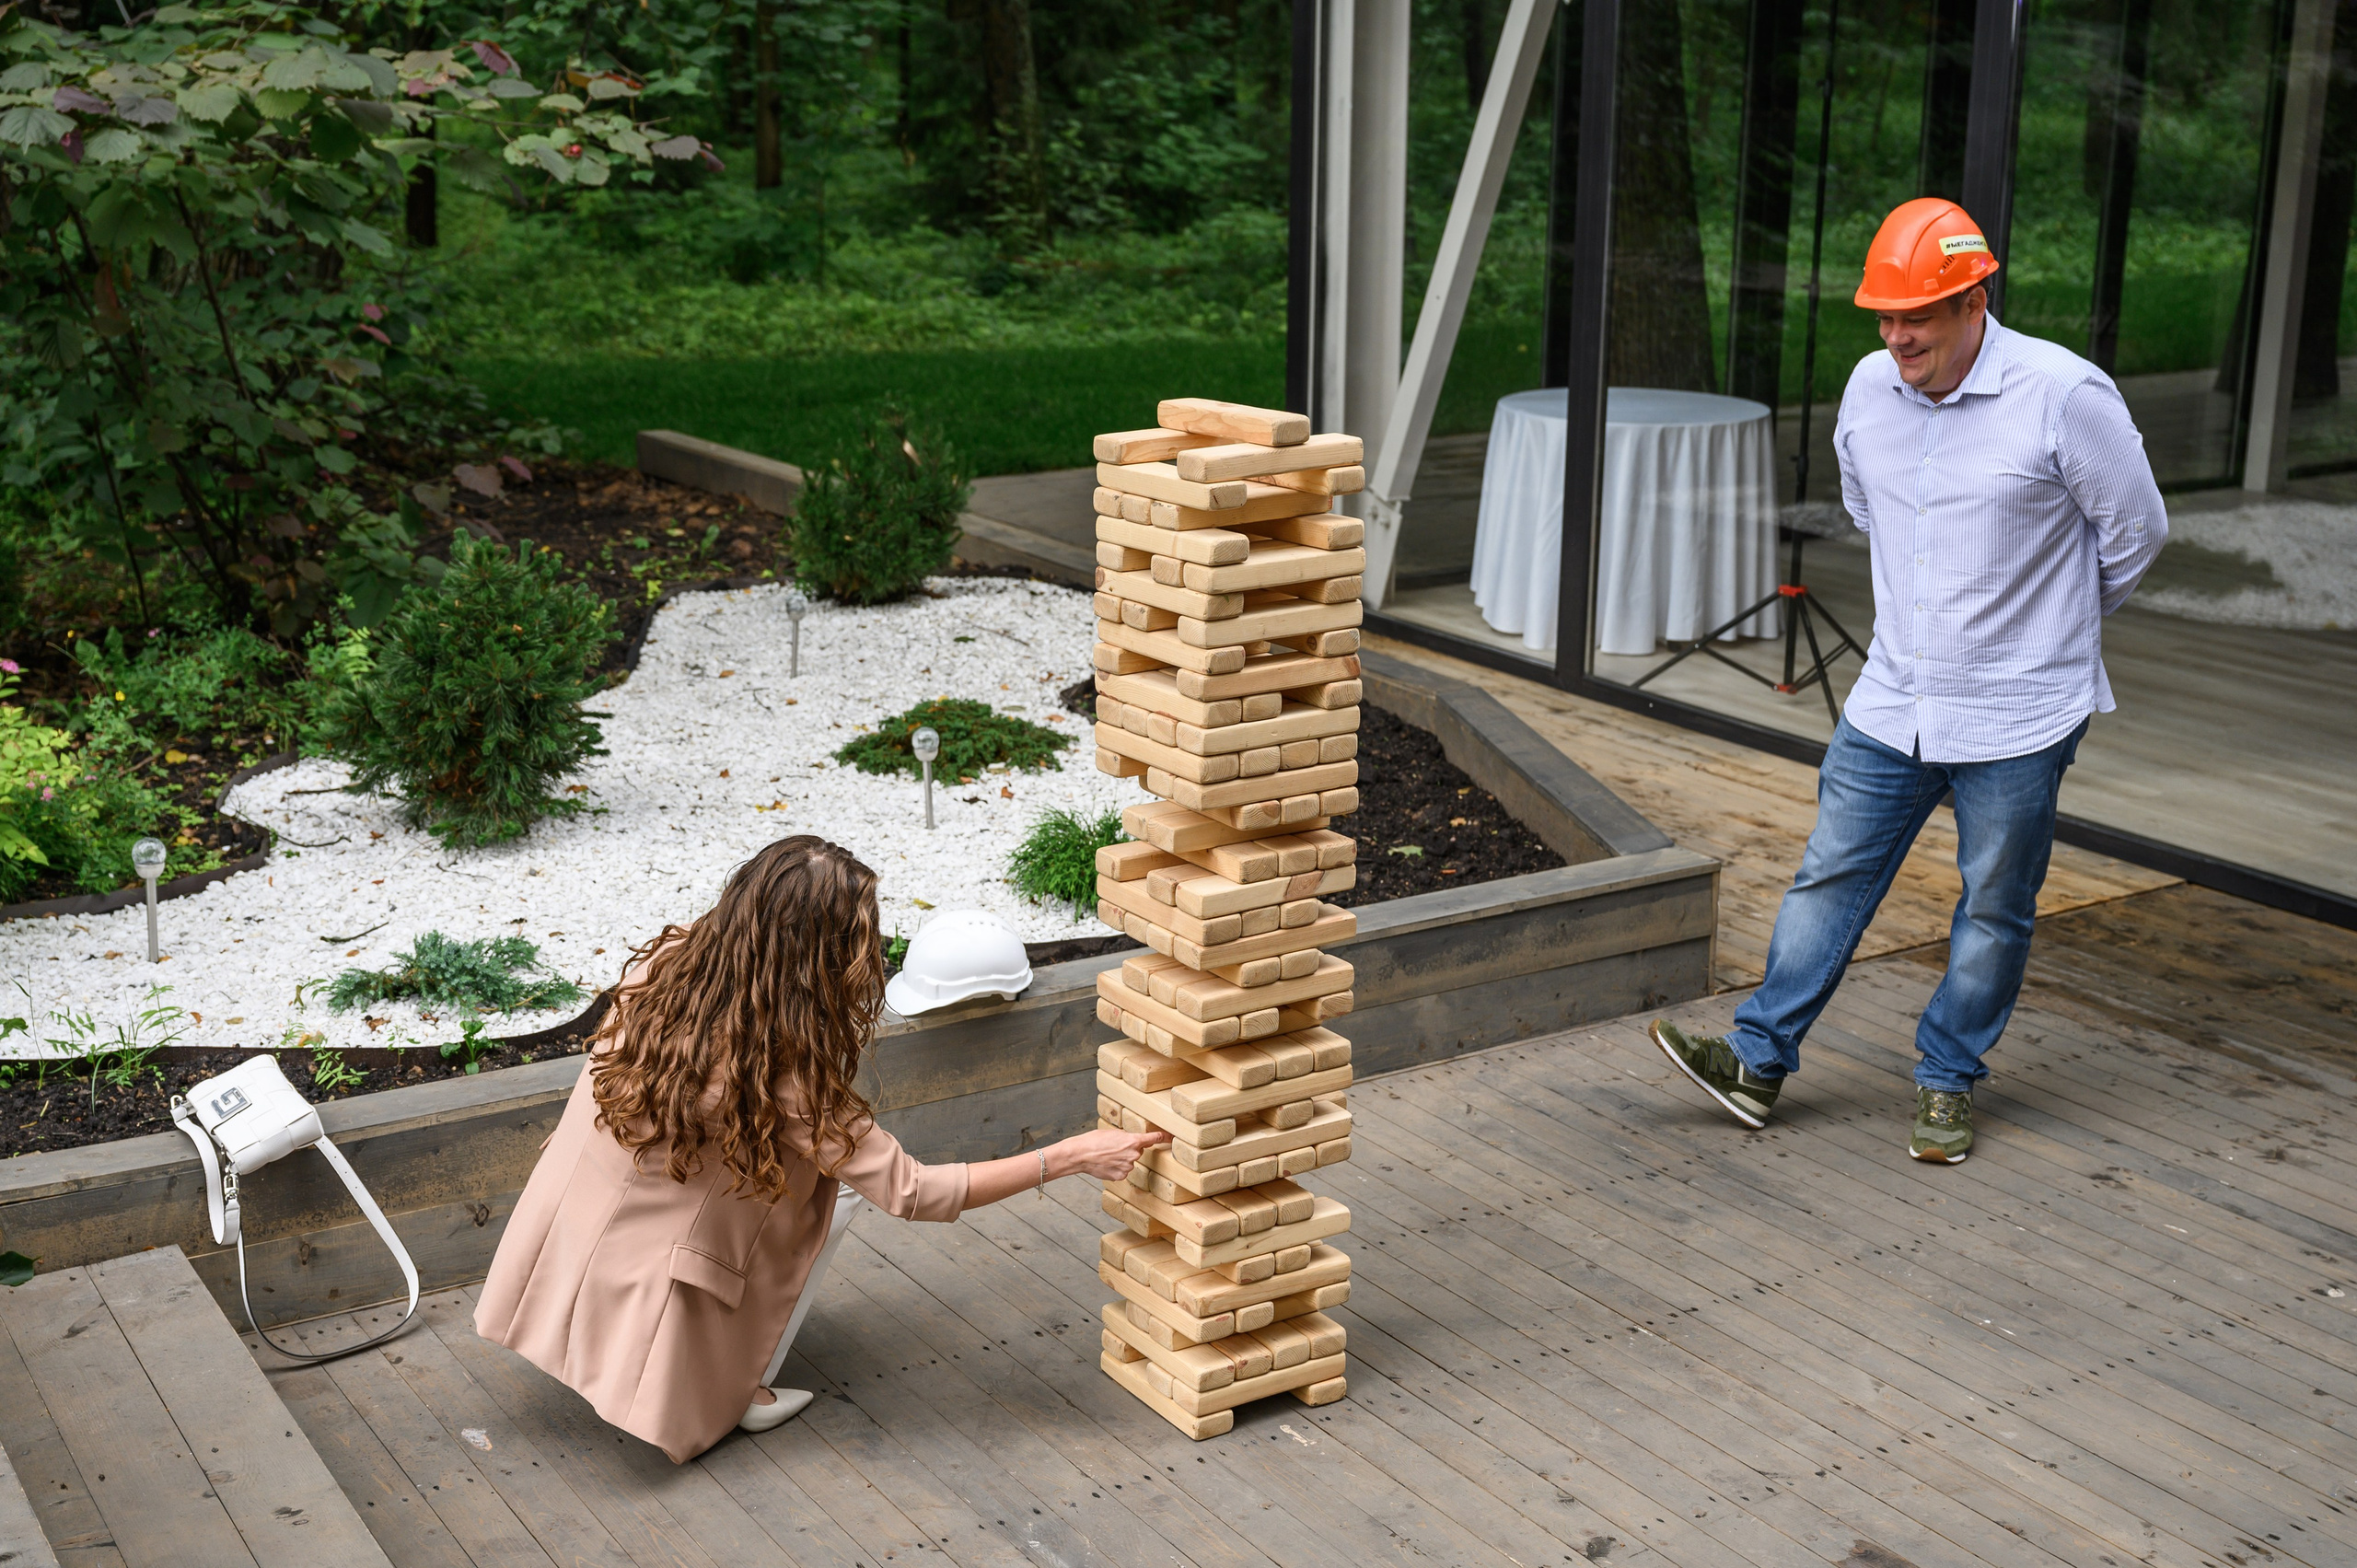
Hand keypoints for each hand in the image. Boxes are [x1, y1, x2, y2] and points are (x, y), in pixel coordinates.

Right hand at [1054, 1127, 1169, 1180]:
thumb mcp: (1113, 1133)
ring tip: (1106, 1155)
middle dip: (1129, 1148)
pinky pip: (1123, 1171)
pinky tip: (1106, 1164)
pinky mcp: (1121, 1176)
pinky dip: (1116, 1168)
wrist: (1080, 1155)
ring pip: (1129, 1162)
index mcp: (1132, 1141)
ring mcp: (1127, 1168)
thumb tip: (1133, 1142)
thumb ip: (1127, 1137)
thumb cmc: (1094, 1140)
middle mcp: (1133, 1155)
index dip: (1164, 1137)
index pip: (1153, 1138)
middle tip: (1113, 1147)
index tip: (1171, 1137)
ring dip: (1121, 1159)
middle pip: (1137, 1151)